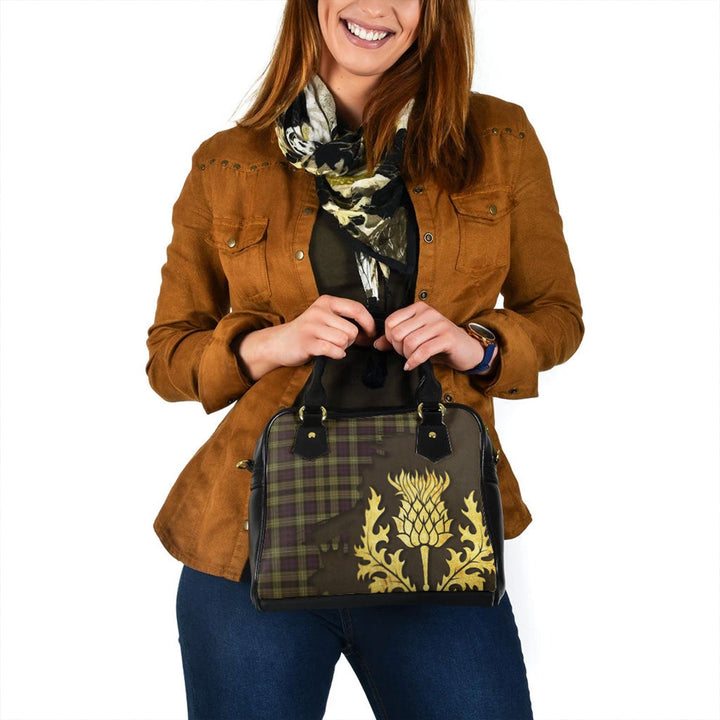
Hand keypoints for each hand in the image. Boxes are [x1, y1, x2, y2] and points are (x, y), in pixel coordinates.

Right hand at [237, 295, 375, 380]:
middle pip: (352, 330)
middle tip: (339, 342)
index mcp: (326, 302)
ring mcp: (312, 327)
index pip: (357, 309)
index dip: (369, 324)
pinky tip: (329, 353)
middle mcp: (319, 311)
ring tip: (330, 346)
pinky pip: (334, 350)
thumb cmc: (306, 332)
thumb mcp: (325, 317)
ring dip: (342, 348)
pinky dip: (336, 355)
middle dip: (351, 341)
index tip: (371, 333)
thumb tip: (370, 332)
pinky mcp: (307, 342)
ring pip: (344, 341)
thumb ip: (345, 319)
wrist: (279, 343)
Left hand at [373, 302, 495, 372]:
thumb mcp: (417, 337)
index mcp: (418, 308)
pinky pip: (423, 351)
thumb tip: (376, 344)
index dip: (389, 338)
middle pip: (397, 333)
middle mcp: (428, 312)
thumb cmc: (441, 343)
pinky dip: (414, 361)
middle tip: (405, 354)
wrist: (467, 350)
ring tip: (411, 359)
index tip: (397, 346)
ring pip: (409, 342)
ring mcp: (438, 324)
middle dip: (397, 349)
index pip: (390, 321)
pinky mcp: (447, 338)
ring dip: (406, 356)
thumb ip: (396, 339)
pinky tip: (412, 366)